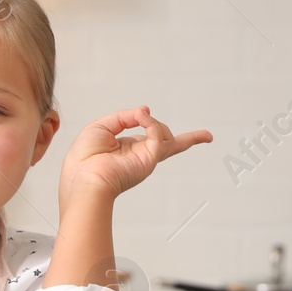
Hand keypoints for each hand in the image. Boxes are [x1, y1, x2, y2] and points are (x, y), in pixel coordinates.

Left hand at [58, 106, 211, 204]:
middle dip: (190, 139)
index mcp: (127, 149)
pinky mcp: (149, 159)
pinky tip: (142, 116)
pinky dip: (151, 122)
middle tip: (208, 136)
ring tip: (140, 115)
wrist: (83, 179)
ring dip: (153, 121)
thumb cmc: (84, 159)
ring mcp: (147, 158)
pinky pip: (157, 134)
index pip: (146, 138)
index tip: (143, 112)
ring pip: (166, 136)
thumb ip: (124, 117)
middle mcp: (140, 155)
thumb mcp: (100, 128)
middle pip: (170, 144)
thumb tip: (144, 111)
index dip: (151, 125)